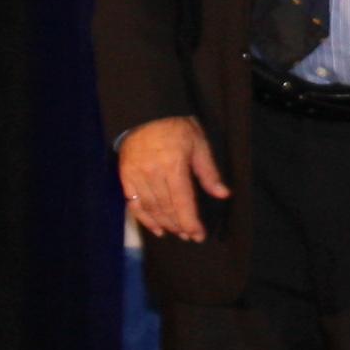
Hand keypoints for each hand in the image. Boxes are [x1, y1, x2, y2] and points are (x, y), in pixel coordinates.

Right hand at [120, 116, 229, 242]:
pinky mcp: (126, 177)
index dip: (190, 222)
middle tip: (189, 236)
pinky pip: (134, 204)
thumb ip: (209, 172)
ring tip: (176, 232)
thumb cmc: (177, 127)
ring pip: (151, 209)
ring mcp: (137, 176)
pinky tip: (156, 229)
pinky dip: (145, 219)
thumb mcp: (199, 144)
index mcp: (173, 166)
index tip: (199, 235)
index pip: (182, 202)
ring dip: (164, 224)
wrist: (145, 114)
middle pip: (166, 208)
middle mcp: (153, 174)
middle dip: (179, 225)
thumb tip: (223, 194)